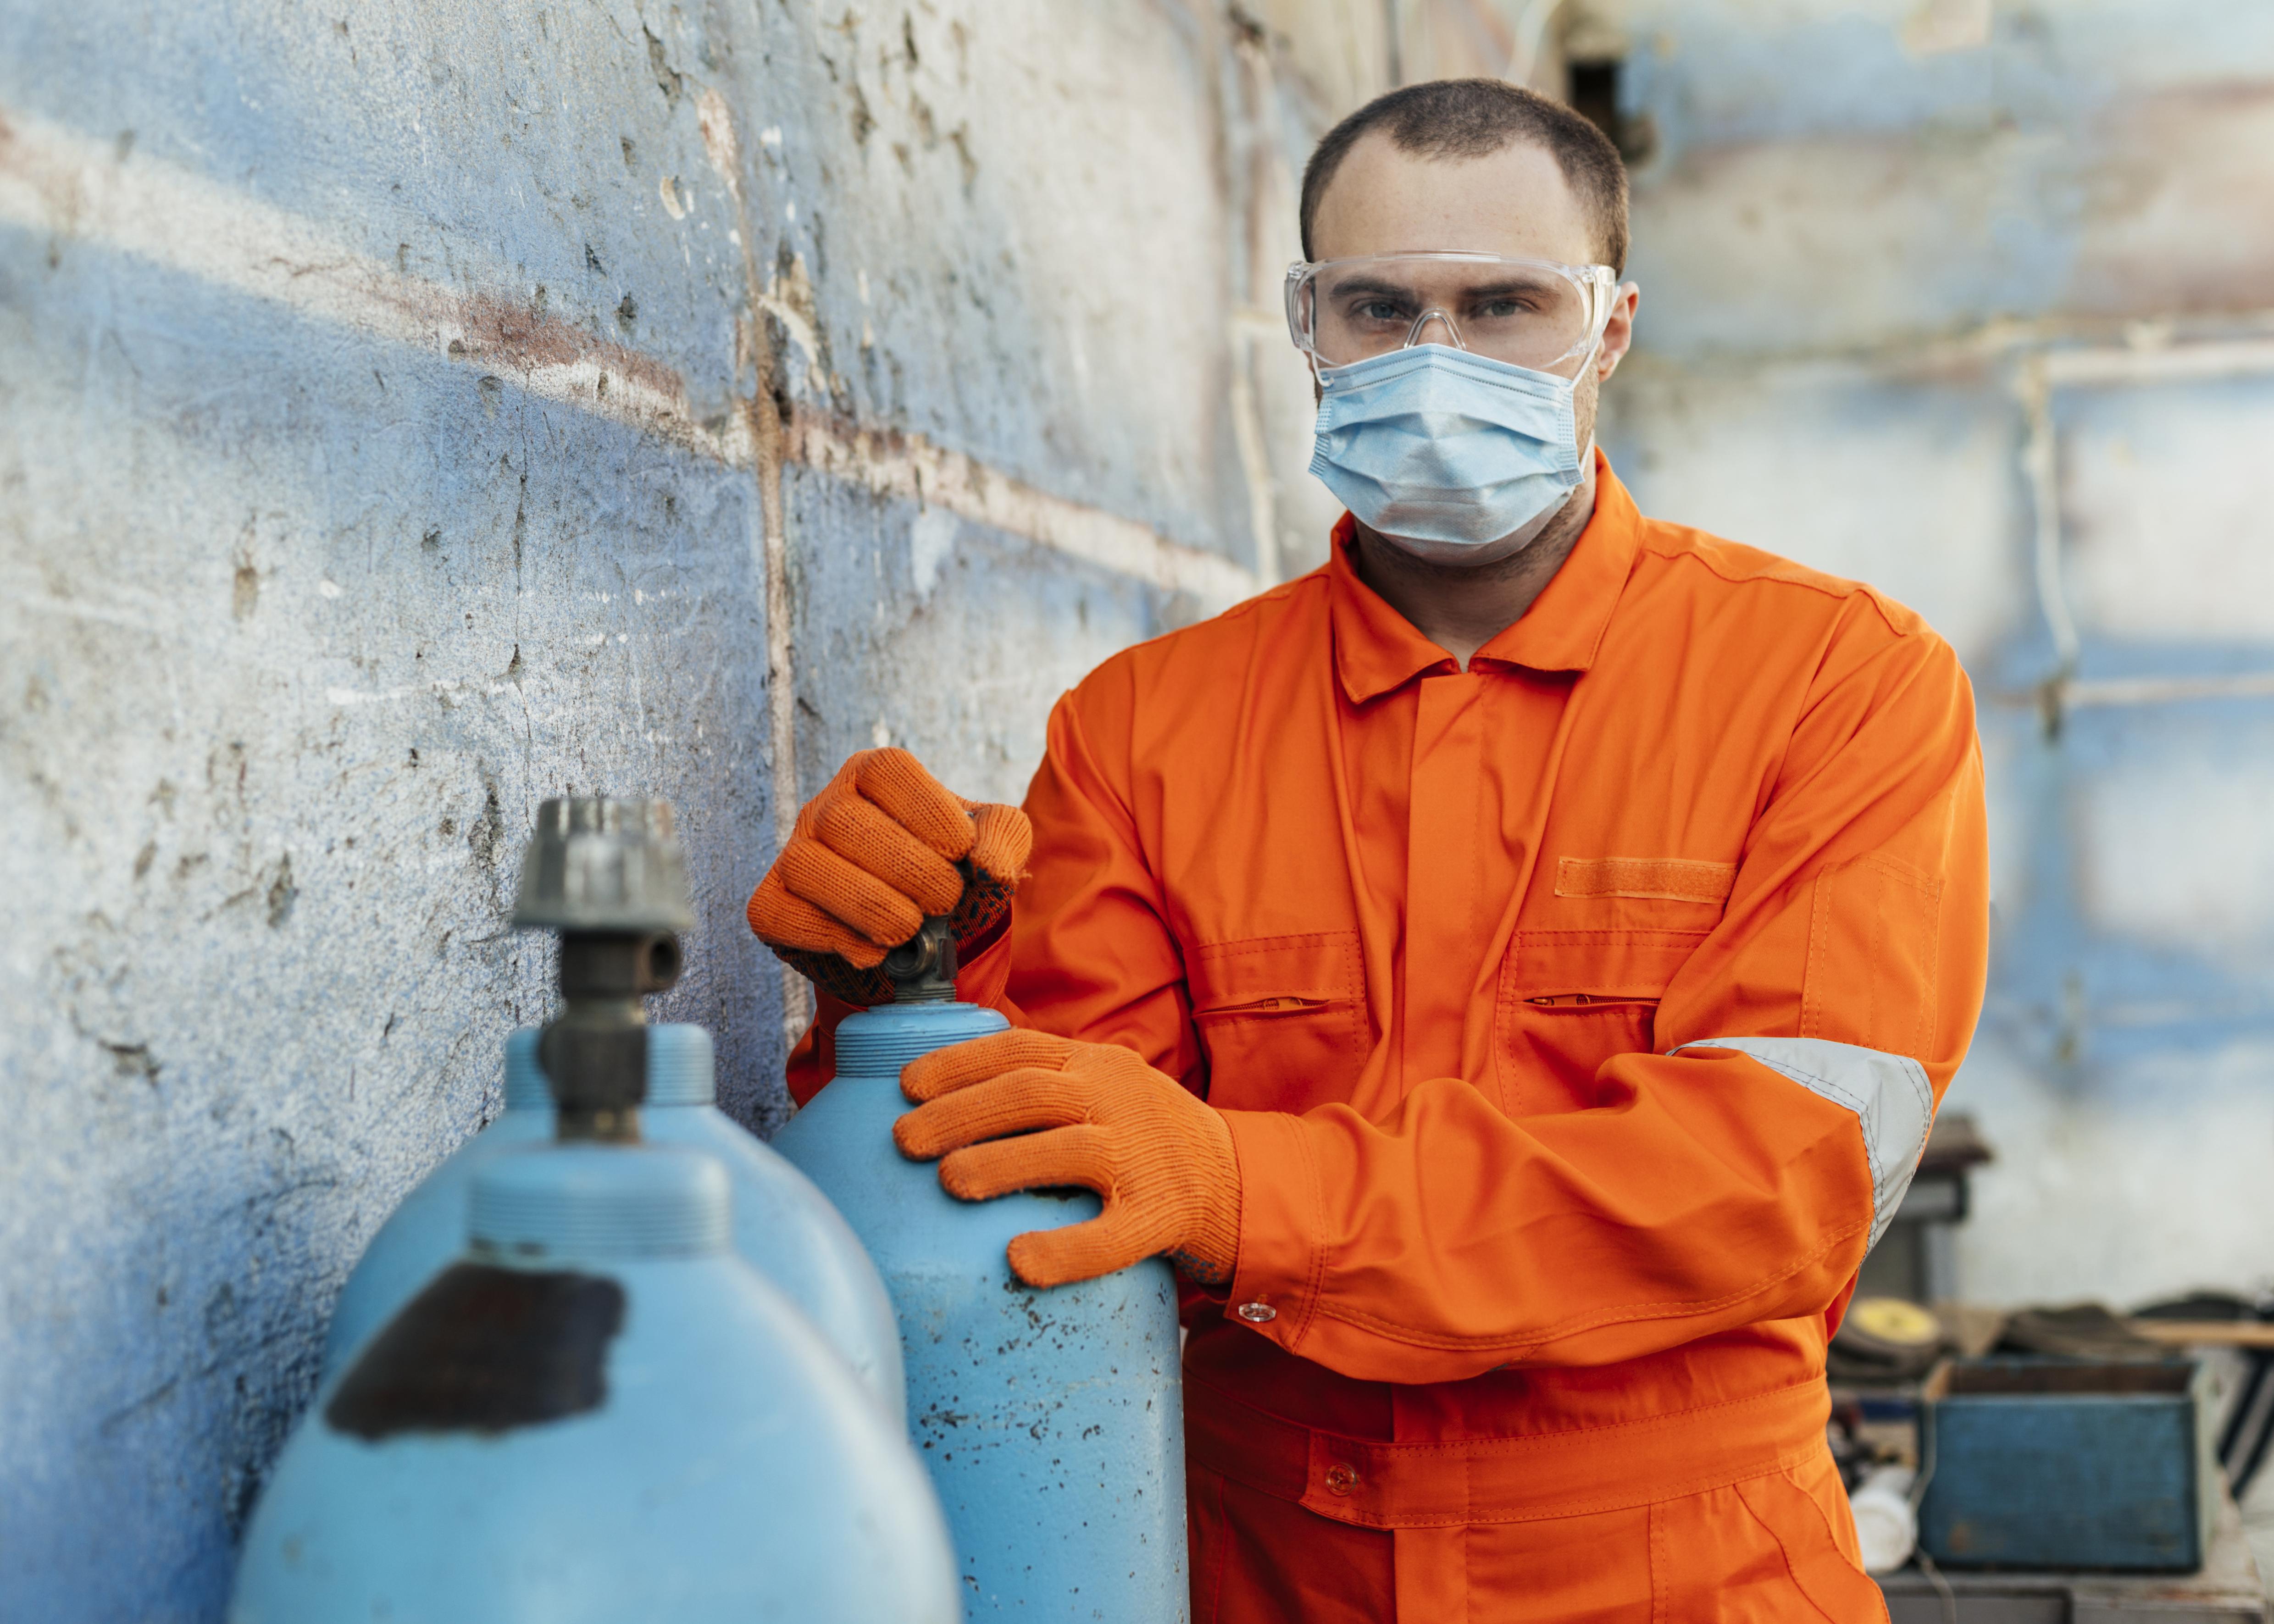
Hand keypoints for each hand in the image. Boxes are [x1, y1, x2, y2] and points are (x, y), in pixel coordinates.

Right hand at [746, 748, 1030, 1004]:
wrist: (918, 928)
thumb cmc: (950, 871)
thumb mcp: (991, 843)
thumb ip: (1003, 838)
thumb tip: (986, 866)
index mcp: (876, 776)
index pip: (887, 770)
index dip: (927, 811)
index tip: (960, 852)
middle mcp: (827, 807)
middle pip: (844, 820)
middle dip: (905, 868)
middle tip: (943, 902)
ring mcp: (794, 853)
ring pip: (807, 865)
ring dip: (867, 904)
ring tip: (909, 929)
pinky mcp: (773, 903)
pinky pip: (780, 913)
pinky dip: (829, 936)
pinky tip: (872, 951)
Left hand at [893, 1030, 1241, 1288]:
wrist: (1235, 1177)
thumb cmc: (1143, 1133)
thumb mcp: (1102, 1084)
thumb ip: (1041, 1080)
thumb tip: (942, 1089)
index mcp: (1096, 1065)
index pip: (1019, 1047)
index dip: (957, 1063)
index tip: (905, 1086)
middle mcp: (1118, 1102)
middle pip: (1031, 1094)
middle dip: (960, 1114)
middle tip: (904, 1141)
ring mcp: (1142, 1159)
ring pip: (1068, 1152)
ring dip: (1002, 1164)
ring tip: (948, 1181)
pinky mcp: (1161, 1217)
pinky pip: (1111, 1238)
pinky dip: (1065, 1250)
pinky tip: (1019, 1260)